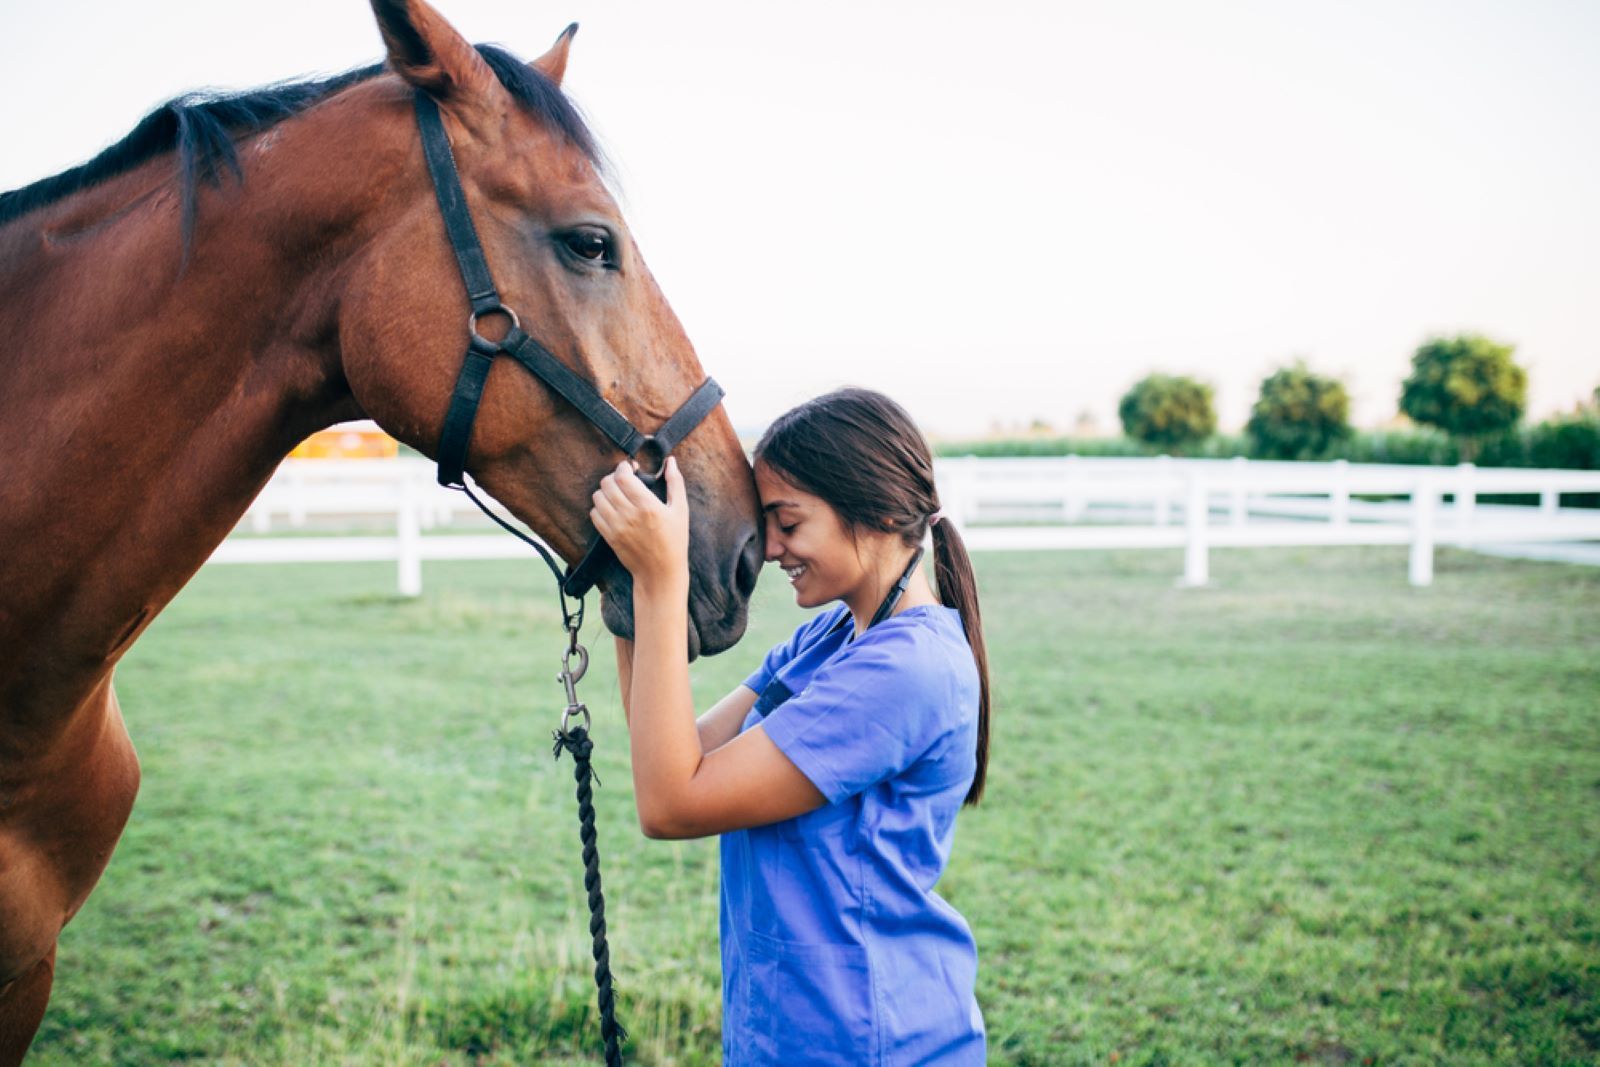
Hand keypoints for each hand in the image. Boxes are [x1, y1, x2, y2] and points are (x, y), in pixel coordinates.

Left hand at [589, 456, 689, 593]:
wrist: (660, 572)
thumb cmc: (675, 540)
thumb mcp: (681, 510)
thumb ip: (675, 482)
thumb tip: (670, 460)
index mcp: (648, 506)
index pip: (622, 476)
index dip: (623, 467)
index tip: (630, 468)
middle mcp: (629, 515)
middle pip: (607, 484)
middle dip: (614, 477)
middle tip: (623, 480)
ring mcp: (617, 527)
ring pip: (598, 497)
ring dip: (605, 491)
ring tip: (617, 494)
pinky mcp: (609, 537)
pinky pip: (594, 514)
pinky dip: (600, 507)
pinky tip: (612, 508)